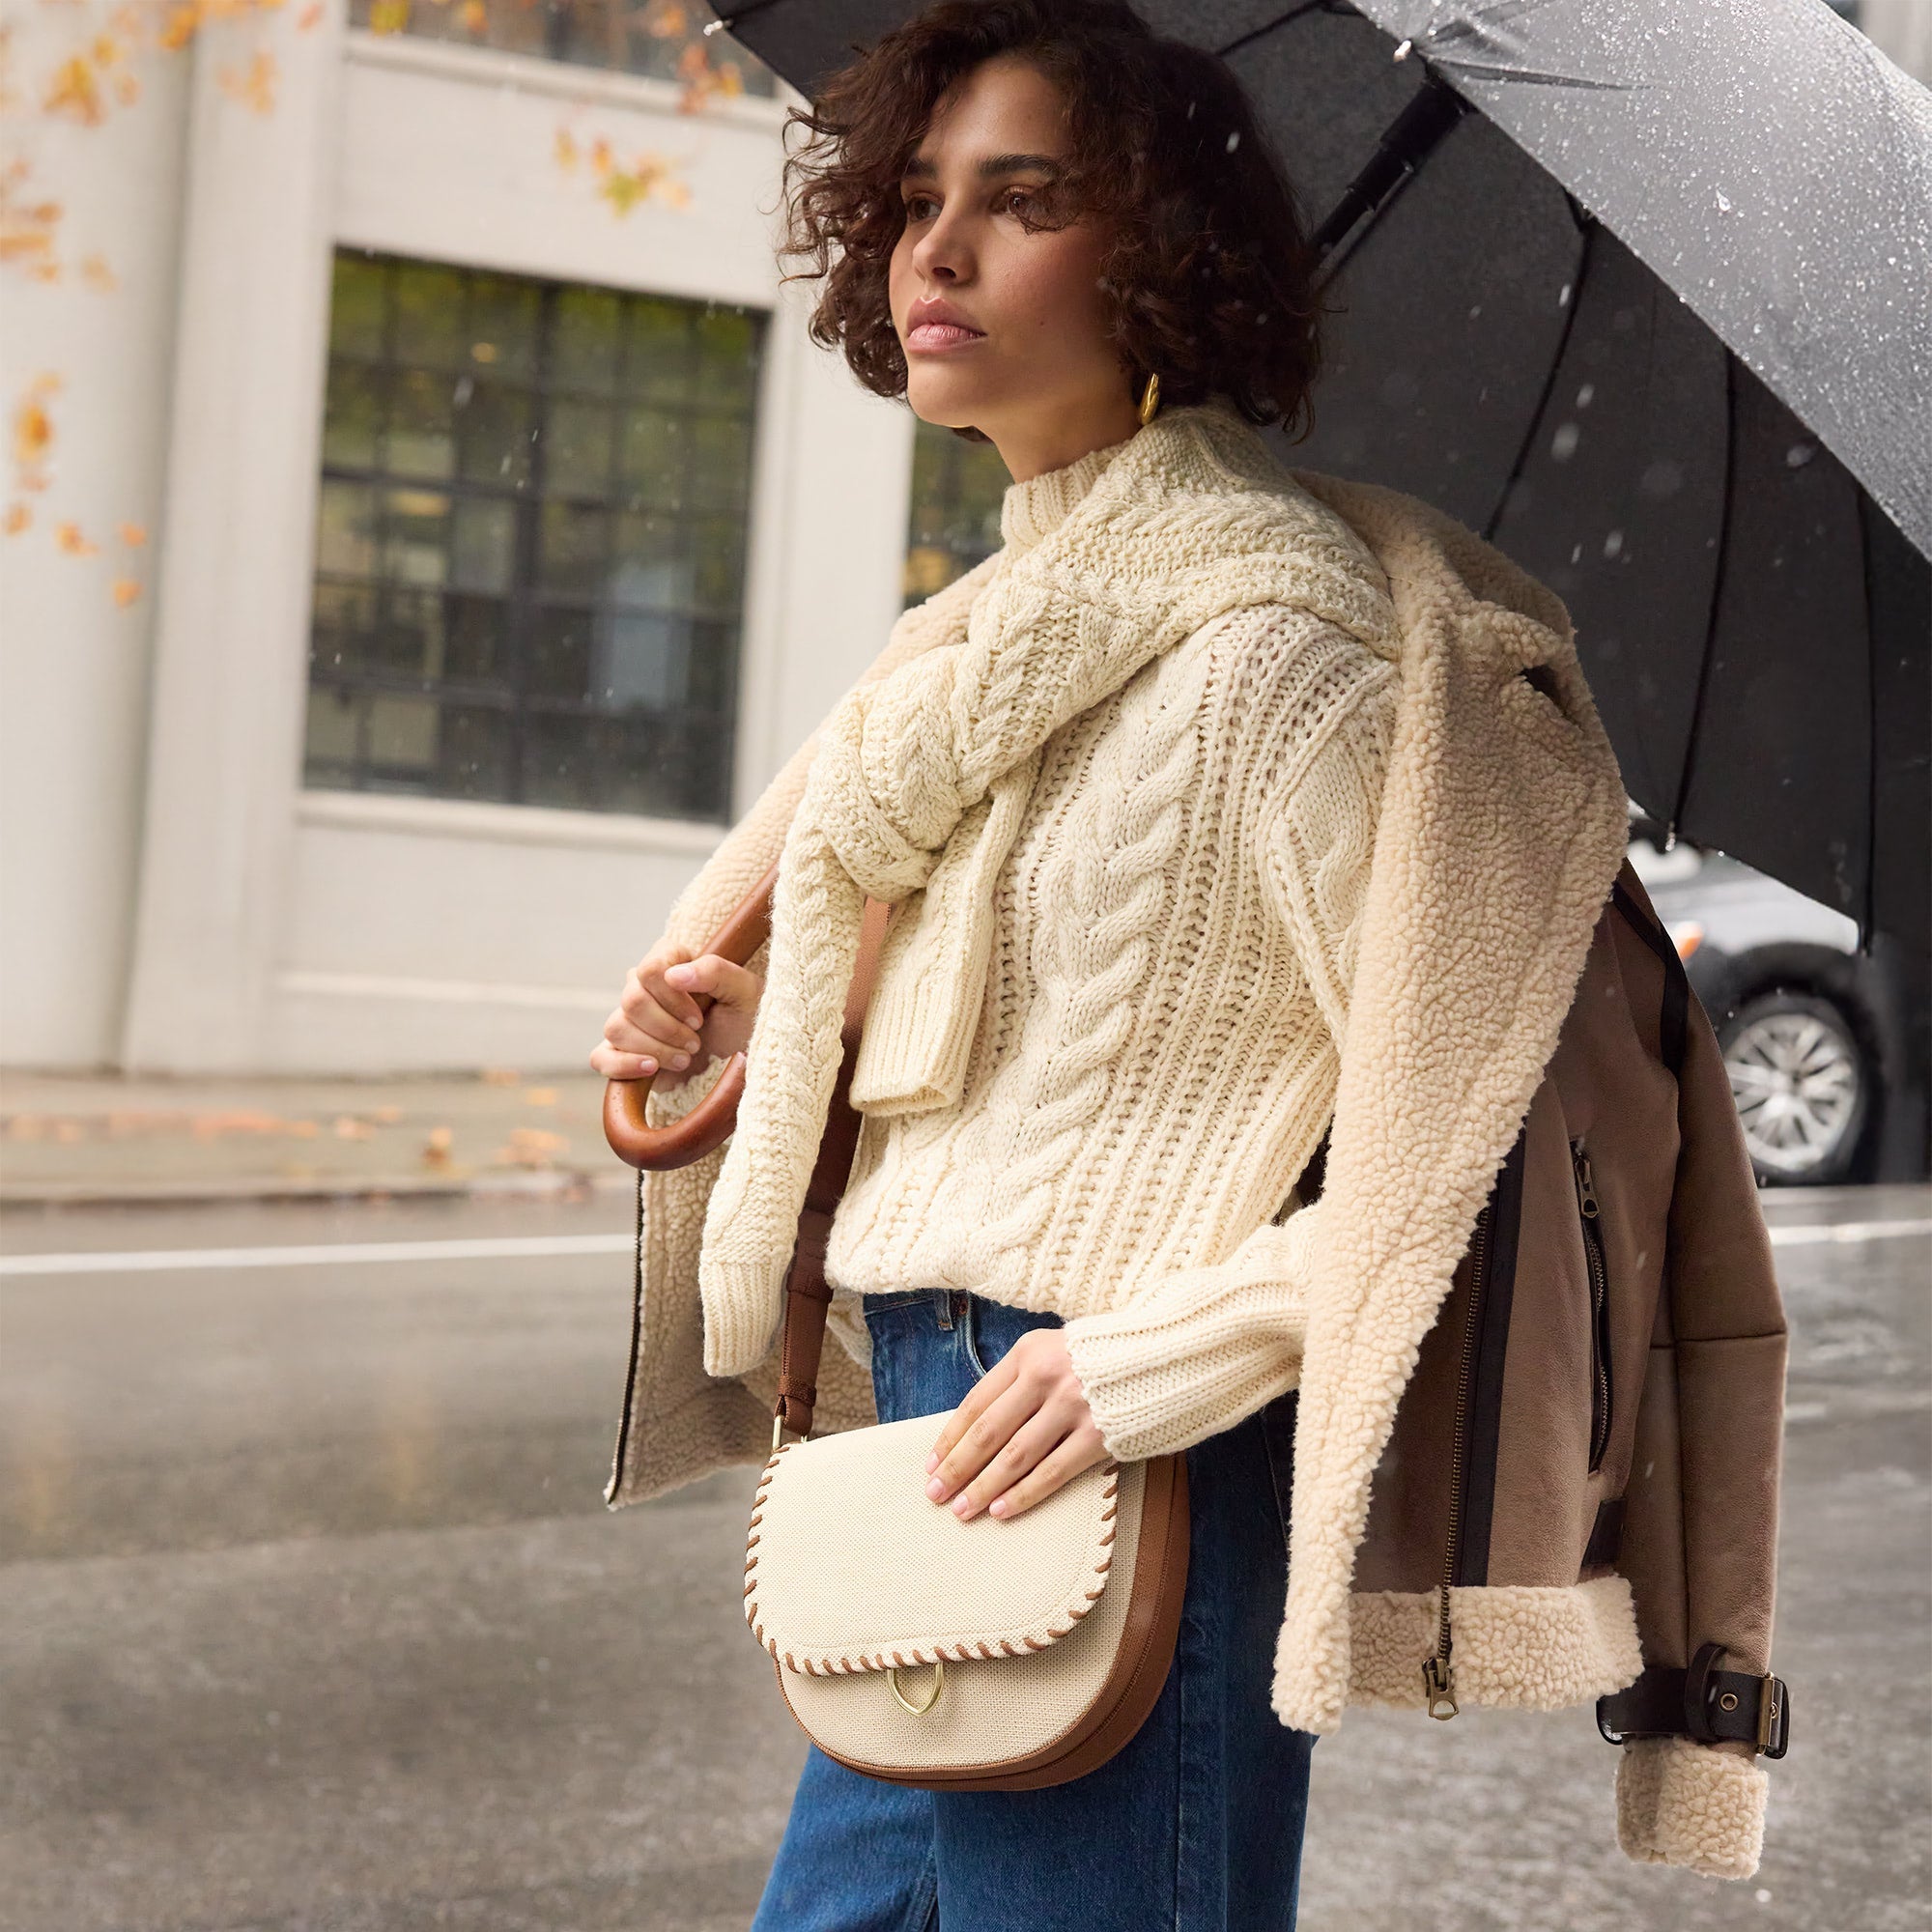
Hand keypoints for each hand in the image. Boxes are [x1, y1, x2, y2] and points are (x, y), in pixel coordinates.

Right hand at [590, 940, 763, 1085]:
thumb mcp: (746, 992)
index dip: (673, 998)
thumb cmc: (747, 1020)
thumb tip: (674, 975)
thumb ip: (716, 972)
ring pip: (616, 1028)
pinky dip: (623, 1065)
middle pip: (631, 1001)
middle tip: (696, 1043)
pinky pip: (600, 1057)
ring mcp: (632, 1020)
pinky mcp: (624, 1052)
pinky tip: (651, 1069)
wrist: (743, 1063)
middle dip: (667, 1028)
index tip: (699, 1018)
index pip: (650, 969)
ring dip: (655, 1048)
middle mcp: (645, 987)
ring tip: (685, 1058)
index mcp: (670, 961)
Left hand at [923, 1329, 1108, 1521]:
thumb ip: (1020, 1380)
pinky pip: (1053, 1471)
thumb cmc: (1101, 1356)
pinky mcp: (1099, 1434)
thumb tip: (979, 1429)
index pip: (977, 1402)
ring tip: (962, 1510)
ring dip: (983, 1486)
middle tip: (935, 1494)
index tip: (931, 1463)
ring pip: (1014, 1456)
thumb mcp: (1053, 1349)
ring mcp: (1072, 1406)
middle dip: (957, 1467)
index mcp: (1028, 1353)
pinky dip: (1024, 1493)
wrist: (1165, 1352)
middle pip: (988, 1432)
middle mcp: (1045, 1377)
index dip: (950, 1436)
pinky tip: (1002, 1510)